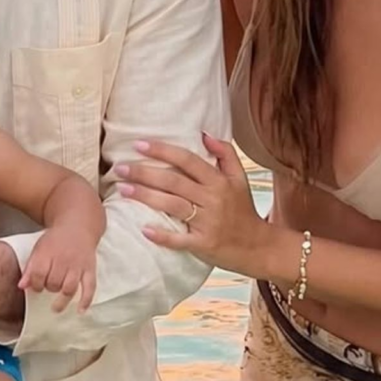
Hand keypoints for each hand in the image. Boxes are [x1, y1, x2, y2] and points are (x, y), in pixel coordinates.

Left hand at [20, 227, 97, 312]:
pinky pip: (90, 287)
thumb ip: (30, 268)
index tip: (36, 286)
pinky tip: (81, 311)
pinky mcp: (90, 269)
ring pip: (69, 288)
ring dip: (62, 300)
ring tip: (56, 308)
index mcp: (48, 253)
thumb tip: (21, 286)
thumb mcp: (39, 249)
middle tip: (48, 287)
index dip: (35, 285)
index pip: (38, 275)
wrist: (77, 226)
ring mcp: (78, 265)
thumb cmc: (55, 240)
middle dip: (49, 289)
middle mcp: (63, 259)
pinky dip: (86, 300)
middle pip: (54, 283)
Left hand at [115, 133, 268, 275]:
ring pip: (173, 206)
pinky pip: (180, 240)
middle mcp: (213, 199)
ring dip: (146, 197)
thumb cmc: (244, 210)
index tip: (139, 144)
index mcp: (219, 181)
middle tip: (119, 168)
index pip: (187, 160)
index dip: (162, 151)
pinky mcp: (204, 245)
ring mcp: (208, 223)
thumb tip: (205, 133)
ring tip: (123, 190)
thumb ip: (225, 154)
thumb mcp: (240, 179)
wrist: (260, 247)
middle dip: (144, 173)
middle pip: (174, 181)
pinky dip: (162, 235)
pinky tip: (144, 229)